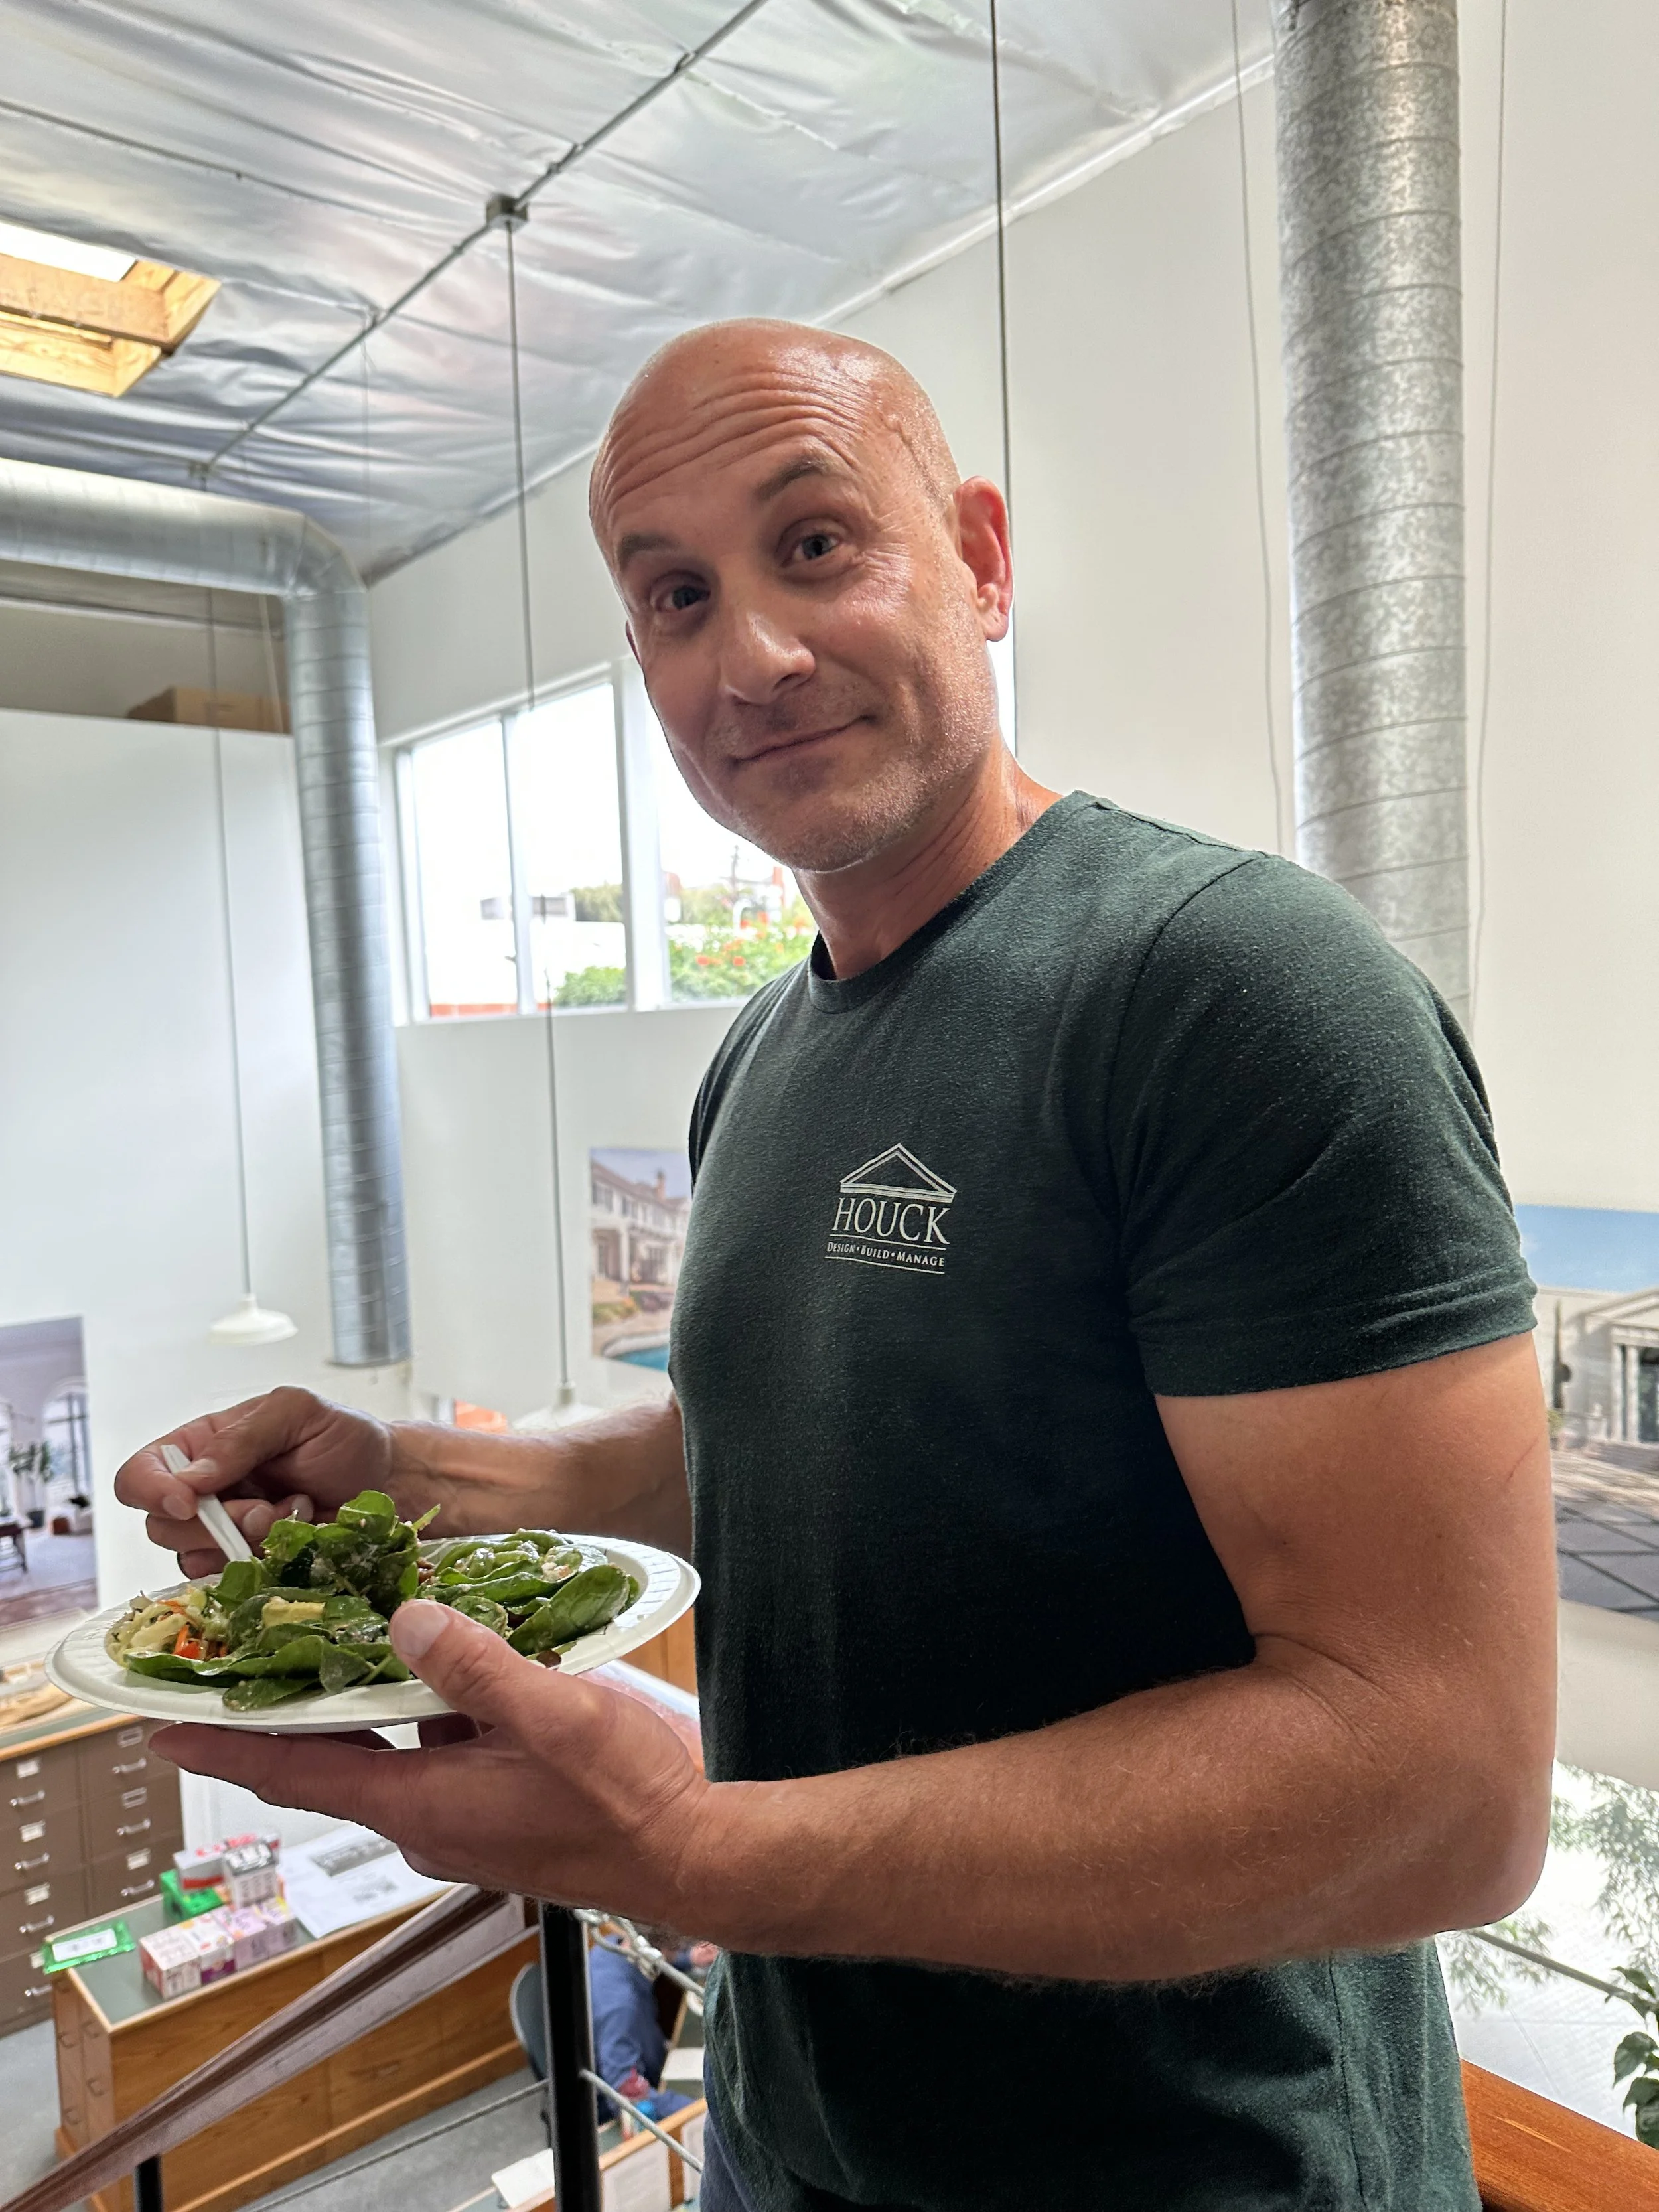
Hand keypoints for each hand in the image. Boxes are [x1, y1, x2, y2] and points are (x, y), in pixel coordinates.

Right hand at [113, 1388, 402, 1578]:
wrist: (391, 1480)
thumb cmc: (343, 1438)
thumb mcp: (296, 1412)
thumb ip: (241, 1438)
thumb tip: (191, 1477)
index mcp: (202, 1447)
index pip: (140, 1475)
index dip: (152, 1492)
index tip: (189, 1502)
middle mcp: (204, 1493)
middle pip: (161, 1526)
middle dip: (212, 1525)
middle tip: (262, 1511)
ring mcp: (226, 1534)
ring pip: (195, 1558)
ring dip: (243, 1543)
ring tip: (290, 1514)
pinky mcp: (252, 1565)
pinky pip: (232, 1580)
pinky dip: (264, 1562)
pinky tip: (297, 1535)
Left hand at [152, 1603, 713, 1919]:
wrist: (699, 1852)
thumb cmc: (631, 1799)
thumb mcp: (554, 1716)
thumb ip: (474, 1665)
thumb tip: (403, 1617)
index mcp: (420, 1806)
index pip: (295, 1772)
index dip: (221, 1746)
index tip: (157, 1728)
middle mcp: (427, 1815)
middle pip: (333, 1749)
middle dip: (287, 1697)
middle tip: (243, 1639)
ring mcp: (464, 1809)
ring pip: (393, 1735)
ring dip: (370, 1681)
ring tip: (348, 1612)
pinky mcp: (499, 1795)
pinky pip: (440, 1737)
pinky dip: (430, 1692)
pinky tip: (450, 1639)